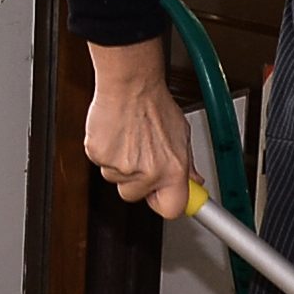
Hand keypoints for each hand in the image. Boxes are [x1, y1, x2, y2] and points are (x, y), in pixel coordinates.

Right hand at [84, 51, 202, 220]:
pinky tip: (116, 135)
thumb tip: (193, 181)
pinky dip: (106, 152)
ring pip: (116, 179)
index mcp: (173, 169)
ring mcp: (121, 166)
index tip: (163, 198)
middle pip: (134, 195)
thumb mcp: (181, 135)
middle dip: (136, 181)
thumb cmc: (154, 104)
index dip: (164, 203)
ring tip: (129, 138)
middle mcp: (148, 171)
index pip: (172, 209)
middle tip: (141, 157)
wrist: (130, 84)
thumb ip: (186, 163)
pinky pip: (101, 164)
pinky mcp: (99, 155)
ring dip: (120, 164)